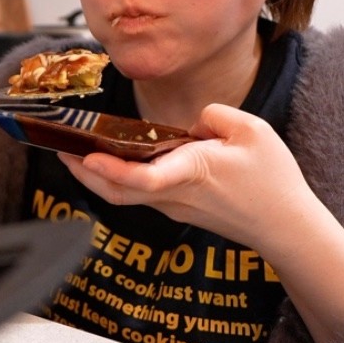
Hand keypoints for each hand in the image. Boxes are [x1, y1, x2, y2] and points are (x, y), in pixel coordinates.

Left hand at [58, 103, 343, 342]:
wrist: (285, 227)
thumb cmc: (273, 181)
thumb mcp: (253, 130)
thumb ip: (215, 115)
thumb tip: (191, 121)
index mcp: (194, 171)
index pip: (144, 177)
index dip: (111, 168)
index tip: (86, 154)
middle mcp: (176, 193)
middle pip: (116, 191)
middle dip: (82, 171)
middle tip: (58, 147)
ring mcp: (173, 206)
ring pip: (122, 196)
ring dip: (94, 176)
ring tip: (73, 151)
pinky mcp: (176, 210)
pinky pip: (137, 194)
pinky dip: (116, 179)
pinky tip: (109, 160)